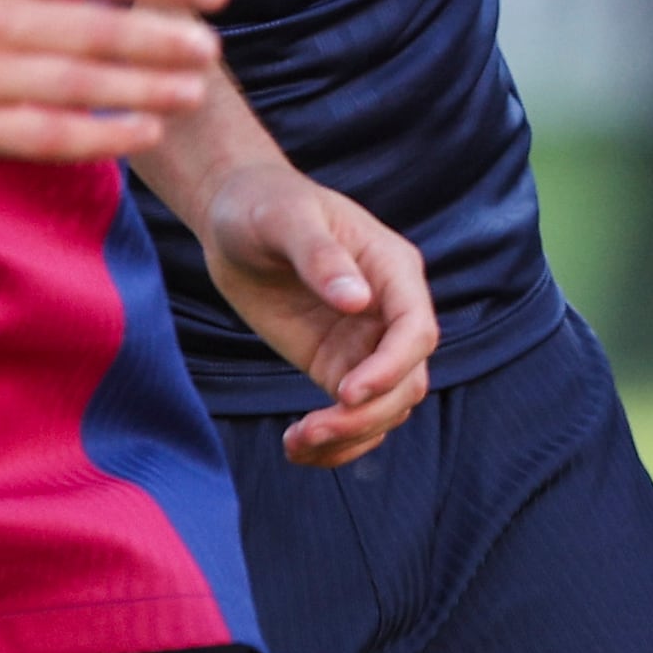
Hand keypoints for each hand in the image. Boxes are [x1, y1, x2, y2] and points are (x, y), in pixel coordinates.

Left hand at [188, 164, 439, 466]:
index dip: (391, 367)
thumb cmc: (266, 206)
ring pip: (386, 407)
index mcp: (393, 270)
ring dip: (351, 436)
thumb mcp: (287, 220)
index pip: (416, 330)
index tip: (345, 393)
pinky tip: (297, 447)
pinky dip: (336, 442)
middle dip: (366, 414)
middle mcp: (389, 311)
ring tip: (297, 442)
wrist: (237, 219)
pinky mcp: (336, 364)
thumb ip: (322, 258)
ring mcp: (365, 342)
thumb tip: (358, 300)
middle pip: (408, 380)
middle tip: (310, 430)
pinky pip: (354, 415)